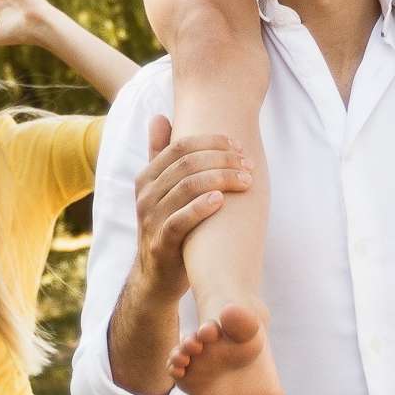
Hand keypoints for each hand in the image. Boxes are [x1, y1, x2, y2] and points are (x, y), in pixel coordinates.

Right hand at [131, 115, 249, 301]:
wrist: (157, 278)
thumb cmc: (167, 227)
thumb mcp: (160, 191)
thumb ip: (158, 155)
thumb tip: (159, 116)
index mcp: (147, 178)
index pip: (180, 146)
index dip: (212, 142)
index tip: (239, 146)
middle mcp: (145, 195)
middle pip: (187, 163)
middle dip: (223, 159)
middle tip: (249, 164)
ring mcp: (150, 219)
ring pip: (186, 187)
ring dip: (221, 179)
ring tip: (246, 181)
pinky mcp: (160, 244)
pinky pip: (180, 220)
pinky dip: (202, 207)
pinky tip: (222, 200)